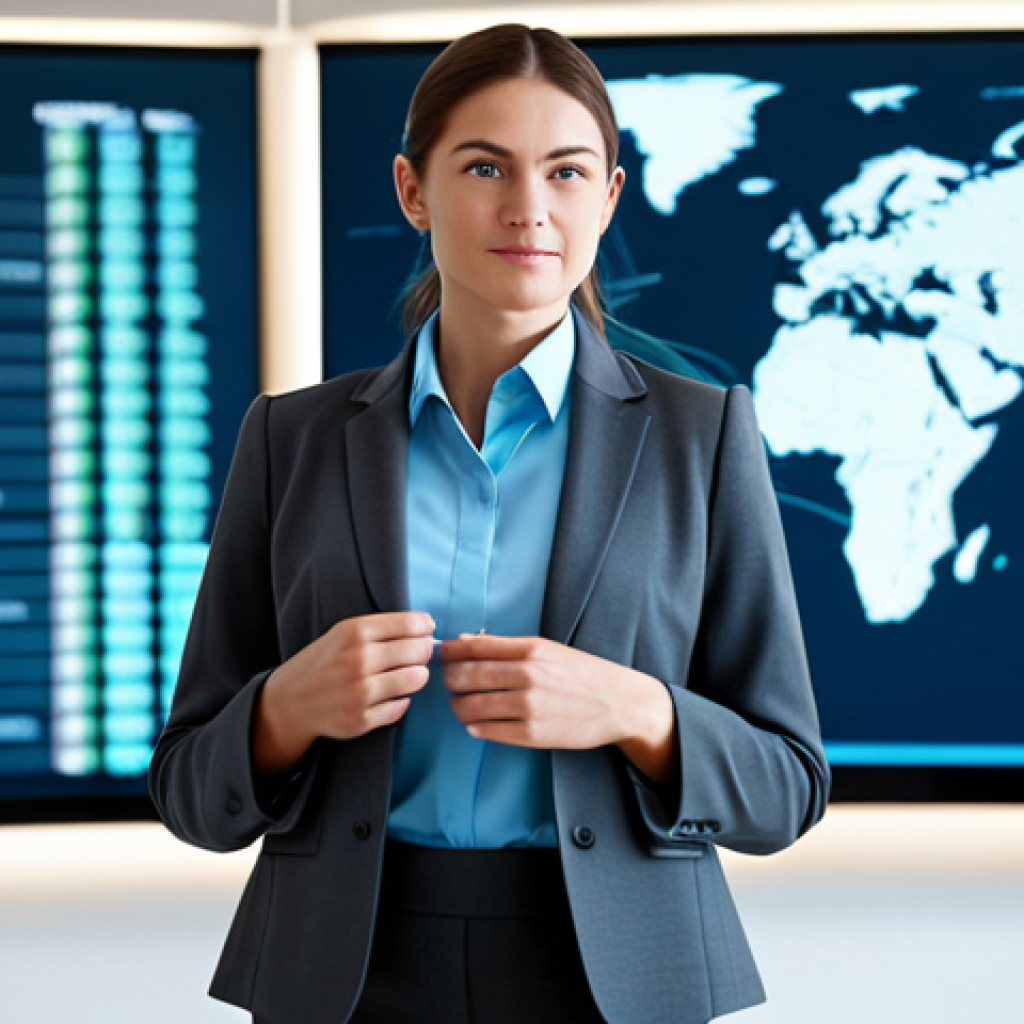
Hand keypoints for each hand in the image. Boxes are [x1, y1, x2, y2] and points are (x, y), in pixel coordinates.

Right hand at [252, 611, 434, 775]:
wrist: (290, 701)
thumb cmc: (324, 662)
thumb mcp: (344, 632)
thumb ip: (383, 628)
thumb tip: (427, 626)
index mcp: (354, 632)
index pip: (411, 624)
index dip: (425, 628)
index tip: (425, 631)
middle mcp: (358, 660)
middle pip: (419, 651)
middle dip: (424, 651)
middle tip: (416, 655)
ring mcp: (360, 692)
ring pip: (417, 679)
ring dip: (417, 676)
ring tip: (404, 674)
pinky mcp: (362, 719)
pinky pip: (402, 706)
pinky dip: (400, 700)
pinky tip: (386, 695)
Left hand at [440, 633, 676, 781]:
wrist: (619, 703)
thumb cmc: (581, 673)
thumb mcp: (546, 649)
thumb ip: (504, 645)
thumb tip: (463, 640)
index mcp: (531, 649)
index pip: (474, 647)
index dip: (450, 652)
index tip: (442, 654)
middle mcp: (528, 676)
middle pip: (466, 677)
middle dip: (449, 679)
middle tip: (449, 681)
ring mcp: (529, 707)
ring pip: (471, 707)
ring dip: (458, 706)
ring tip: (461, 705)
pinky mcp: (533, 734)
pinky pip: (488, 731)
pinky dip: (475, 727)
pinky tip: (476, 723)